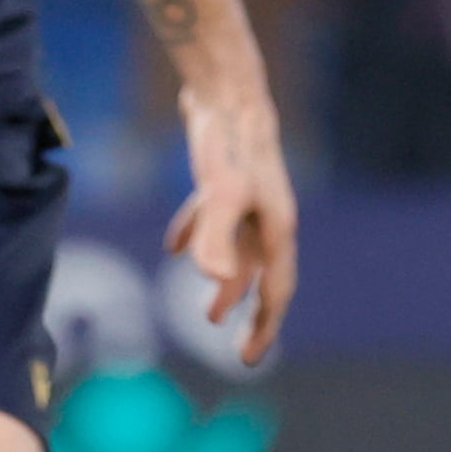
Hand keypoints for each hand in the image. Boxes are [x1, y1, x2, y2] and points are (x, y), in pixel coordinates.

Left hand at [164, 82, 298, 367]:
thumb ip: (216, 237)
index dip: (263, 327)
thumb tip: (212, 280)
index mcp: (277, 228)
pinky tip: (173, 246)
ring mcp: (249, 199)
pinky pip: (214, 220)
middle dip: (248, 312)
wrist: (226, 91)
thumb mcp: (220, 194)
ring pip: (240, 252)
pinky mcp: (226, 180)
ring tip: (208, 310)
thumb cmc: (229, 144)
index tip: (248, 360)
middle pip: (262, 276)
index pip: (275, 290)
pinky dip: (197, 237)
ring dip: (224, 281)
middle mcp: (269, 217)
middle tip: (236, 347)